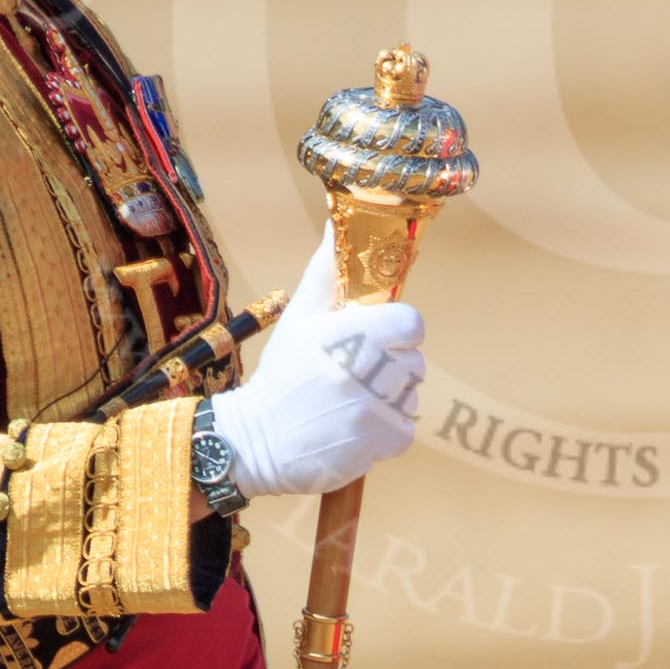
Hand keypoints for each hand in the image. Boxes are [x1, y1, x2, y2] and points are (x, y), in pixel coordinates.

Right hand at [209, 224, 424, 497]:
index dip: (398, 331)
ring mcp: (375, 412)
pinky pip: (405, 430)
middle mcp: (367, 372)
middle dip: (391, 365)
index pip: (412, 324)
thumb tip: (338, 222)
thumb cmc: (282, 373)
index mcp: (352, 334)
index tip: (376, 339)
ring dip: (389, 399)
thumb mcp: (299, 317)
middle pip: (415, 361)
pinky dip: (386, 432)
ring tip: (349, 402)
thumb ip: (327, 270)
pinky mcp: (379, 445)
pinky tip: (354, 428)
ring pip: (410, 396)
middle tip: (355, 373)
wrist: (255, 442)